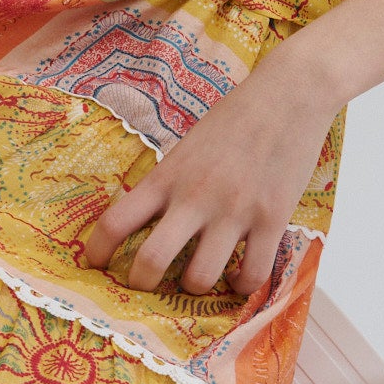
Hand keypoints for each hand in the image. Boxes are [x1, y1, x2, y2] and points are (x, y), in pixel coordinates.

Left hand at [82, 46, 338, 297]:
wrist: (289, 95)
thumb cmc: (235, 119)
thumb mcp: (187, 148)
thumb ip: (169, 185)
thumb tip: (149, 224)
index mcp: (167, 176)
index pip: (116, 221)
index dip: (96, 252)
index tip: (94, 265)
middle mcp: (195, 197)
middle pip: (152, 261)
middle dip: (142, 285)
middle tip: (147, 287)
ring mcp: (234, 211)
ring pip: (201, 278)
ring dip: (195, 288)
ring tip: (200, 279)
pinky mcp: (273, 219)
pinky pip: (253, 274)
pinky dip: (242, 287)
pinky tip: (239, 278)